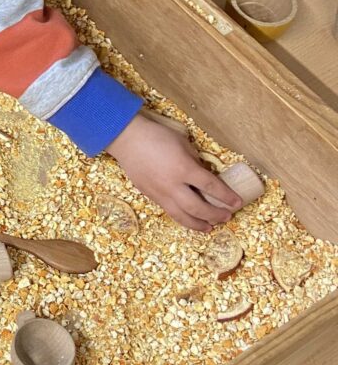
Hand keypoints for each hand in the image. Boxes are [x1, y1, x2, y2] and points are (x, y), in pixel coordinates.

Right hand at [105, 113, 242, 231]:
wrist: (128, 140)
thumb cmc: (158, 136)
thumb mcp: (184, 144)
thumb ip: (195, 162)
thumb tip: (203, 175)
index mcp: (184, 169)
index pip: (211, 187)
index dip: (226, 196)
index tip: (237, 202)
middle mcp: (173, 186)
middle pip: (198, 208)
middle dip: (215, 214)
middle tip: (227, 217)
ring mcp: (160, 194)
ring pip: (181, 216)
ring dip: (198, 224)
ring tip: (209, 228)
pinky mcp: (150, 196)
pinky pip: (169, 211)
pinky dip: (182, 218)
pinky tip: (189, 220)